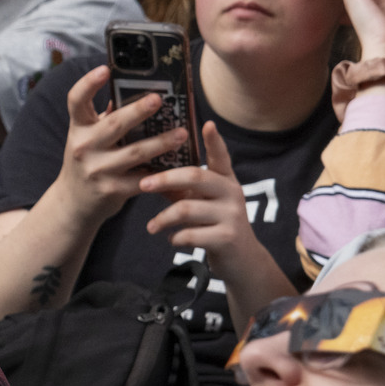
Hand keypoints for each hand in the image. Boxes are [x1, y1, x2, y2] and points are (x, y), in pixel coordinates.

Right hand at [49, 66, 191, 224]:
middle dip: (138, 111)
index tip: (105, 69)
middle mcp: (84, 147)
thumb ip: (106, 117)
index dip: (88, 83)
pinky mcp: (112, 190)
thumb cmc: (89, 161)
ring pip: (135, 153)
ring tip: (182, 133)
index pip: (76, 100)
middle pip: (113, 125)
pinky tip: (179, 165)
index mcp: (79, 127)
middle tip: (159, 99)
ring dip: (161, 143)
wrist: (74, 203)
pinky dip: (162, 172)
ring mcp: (97, 170)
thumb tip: (130, 89)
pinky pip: (142, 178)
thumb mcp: (89, 137)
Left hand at [141, 122, 275, 279]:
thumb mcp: (204, 203)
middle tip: (142, 184)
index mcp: (226, 181)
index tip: (207, 123)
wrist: (242, 261)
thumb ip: (185, 190)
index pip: (220, 157)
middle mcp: (232, 193)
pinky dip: (175, 237)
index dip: (214, 141)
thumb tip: (149, 176)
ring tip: (151, 227)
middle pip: (195, 177)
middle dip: (165, 179)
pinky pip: (191, 234)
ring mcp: (232, 215)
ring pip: (187, 208)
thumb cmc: (215, 225)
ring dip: (163, 218)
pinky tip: (172, 240)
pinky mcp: (228, 238)